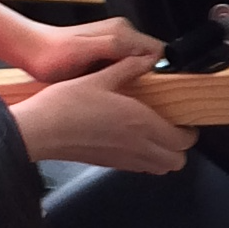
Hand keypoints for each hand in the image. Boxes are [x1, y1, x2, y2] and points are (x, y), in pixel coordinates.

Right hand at [10, 53, 194, 174]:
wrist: (39, 131)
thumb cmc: (66, 105)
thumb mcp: (99, 78)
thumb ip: (128, 68)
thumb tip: (147, 59)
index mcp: (140, 123)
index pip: (183, 139)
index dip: (189, 131)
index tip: (184, 119)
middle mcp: (137, 146)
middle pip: (177, 161)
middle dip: (180, 147)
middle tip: (172, 128)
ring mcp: (124, 160)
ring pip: (160, 168)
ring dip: (164, 155)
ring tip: (154, 135)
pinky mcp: (109, 165)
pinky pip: (140, 168)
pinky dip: (145, 159)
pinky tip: (131, 140)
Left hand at [19, 15, 160, 81]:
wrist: (30, 51)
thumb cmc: (51, 54)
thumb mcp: (84, 50)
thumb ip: (115, 47)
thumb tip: (146, 52)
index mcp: (121, 31)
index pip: (158, 51)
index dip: (157, 71)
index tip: (149, 89)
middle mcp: (121, 35)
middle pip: (150, 59)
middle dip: (147, 78)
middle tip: (134, 96)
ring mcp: (114, 44)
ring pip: (139, 65)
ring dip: (134, 80)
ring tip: (121, 95)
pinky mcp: (107, 54)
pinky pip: (126, 69)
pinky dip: (123, 80)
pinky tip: (111, 90)